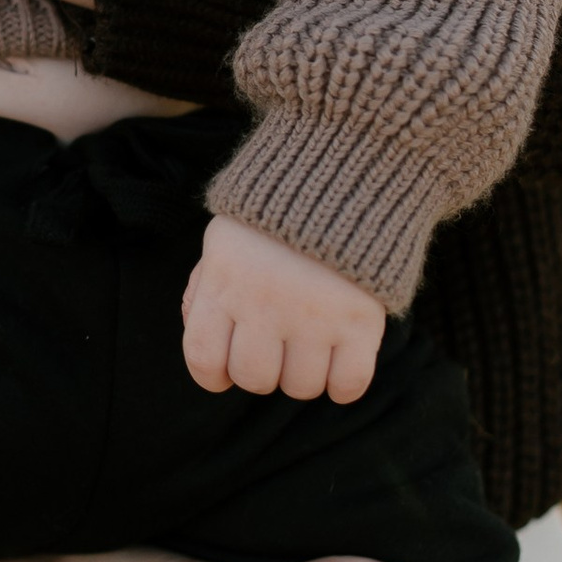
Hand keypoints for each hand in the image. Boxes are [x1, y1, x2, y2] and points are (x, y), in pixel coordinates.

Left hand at [183, 214, 384, 402]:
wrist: (341, 175)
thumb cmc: (274, 216)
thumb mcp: (225, 240)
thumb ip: (205, 288)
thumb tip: (200, 337)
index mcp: (224, 282)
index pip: (203, 358)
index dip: (213, 376)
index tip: (227, 371)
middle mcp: (265, 303)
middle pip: (255, 378)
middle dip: (263, 371)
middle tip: (277, 348)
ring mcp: (314, 315)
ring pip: (301, 386)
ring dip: (304, 375)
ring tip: (311, 345)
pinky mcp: (360, 321)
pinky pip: (348, 385)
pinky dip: (343, 385)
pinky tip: (340, 362)